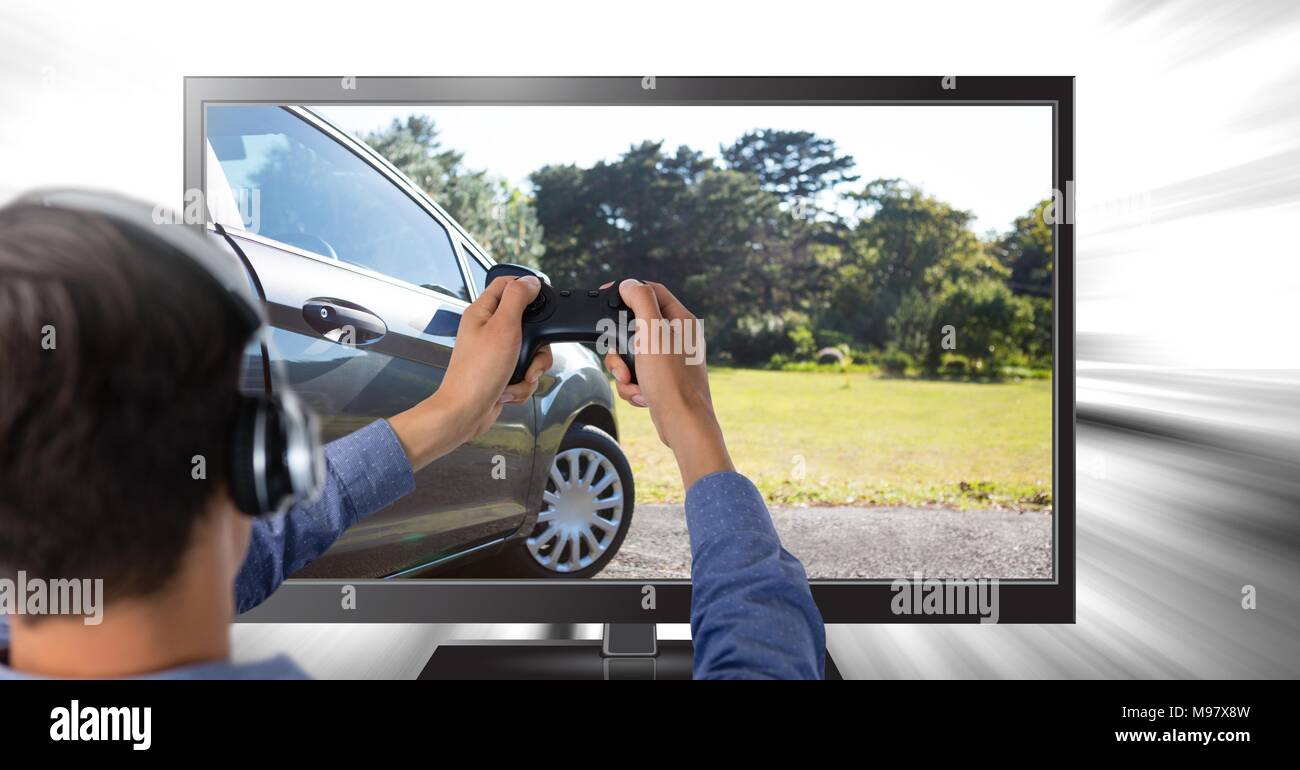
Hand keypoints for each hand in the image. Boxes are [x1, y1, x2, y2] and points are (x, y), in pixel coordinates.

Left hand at [390, 275, 551, 469]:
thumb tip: (530, 280)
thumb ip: (517, 299)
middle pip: (528, 323)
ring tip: (518, 376)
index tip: (541, 300)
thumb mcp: (503, 327)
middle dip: (537, 344)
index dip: (526, 288)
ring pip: (530, 352)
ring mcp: (495, 353)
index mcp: (482, 313)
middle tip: (530, 353)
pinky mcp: (501, 373)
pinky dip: (522, 384)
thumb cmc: (476, 373)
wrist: (466, 413)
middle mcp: (487, 330)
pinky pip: (524, 373)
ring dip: (531, 369)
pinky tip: (509, 389)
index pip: (506, 284)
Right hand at [602, 280, 732, 488]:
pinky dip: (633, 386)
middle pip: (635, 326)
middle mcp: (677, 338)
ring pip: (631, 354)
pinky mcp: (661, 380)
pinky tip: (642, 396)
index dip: (628, 290)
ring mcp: (669, 361)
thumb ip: (641, 302)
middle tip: (620, 358)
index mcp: (681, 320)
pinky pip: (636, 375)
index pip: (652, 291)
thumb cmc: (672, 381)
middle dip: (620, 346)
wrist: (682, 424)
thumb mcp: (653, 333)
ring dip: (624, 370)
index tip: (607, 293)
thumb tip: (629, 284)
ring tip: (632, 382)